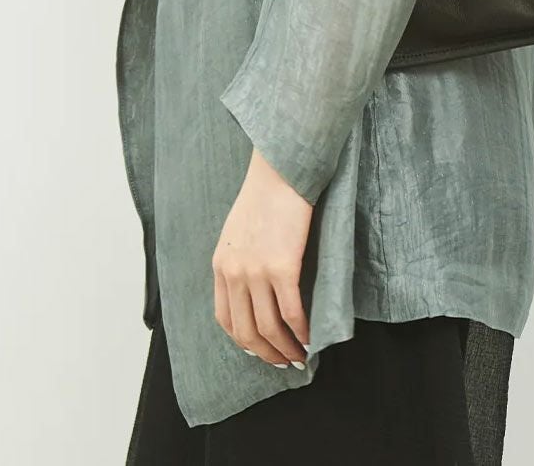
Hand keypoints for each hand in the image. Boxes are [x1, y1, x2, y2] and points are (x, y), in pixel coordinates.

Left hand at [212, 147, 312, 366]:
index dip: (245, 341)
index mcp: (221, 265)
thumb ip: (238, 260)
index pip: (226, 319)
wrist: (280, 171)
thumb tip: (253, 288)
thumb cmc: (264, 195)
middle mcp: (234, 273)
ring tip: (301, 356)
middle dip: (267, 353)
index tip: (261, 350)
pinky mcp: (282, 267)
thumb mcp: (237, 231)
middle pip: (246, 331)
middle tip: (285, 362)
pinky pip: (292, 312)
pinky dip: (302, 331)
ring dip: (287, 348)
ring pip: (270, 328)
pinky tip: (312, 337)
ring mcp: (257, 272)